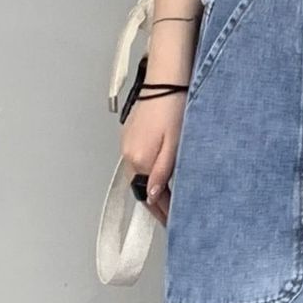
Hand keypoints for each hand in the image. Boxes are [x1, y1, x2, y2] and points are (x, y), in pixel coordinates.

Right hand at [121, 90, 188, 225]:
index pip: (150, 196)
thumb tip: (153, 196)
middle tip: (170, 218)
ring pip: (139, 176)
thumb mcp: (174, 145)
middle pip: (141, 189)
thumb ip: (163, 172)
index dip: (163, 212)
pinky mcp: (129, 136)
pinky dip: (146, 174)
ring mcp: (127, 145)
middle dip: (156, 205)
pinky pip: (137, 163)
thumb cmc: (174, 108)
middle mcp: (130, 155)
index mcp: (141, 160)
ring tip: (167, 202)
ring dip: (151, 190)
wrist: (165, 80)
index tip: (173, 222)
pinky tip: (157, 177)